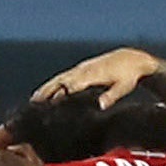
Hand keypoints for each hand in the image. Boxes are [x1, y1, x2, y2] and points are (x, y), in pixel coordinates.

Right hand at [34, 47, 160, 109]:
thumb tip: (101, 105)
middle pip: (61, 81)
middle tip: (34, 103)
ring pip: (60, 78)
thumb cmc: (129, 76)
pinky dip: (53, 84)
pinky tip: (47, 91)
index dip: (60, 95)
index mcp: (92, 75)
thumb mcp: (124, 87)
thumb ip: (112, 96)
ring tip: (34, 99)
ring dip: (46, 88)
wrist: (131, 59)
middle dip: (47, 91)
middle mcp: (84, 70)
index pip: (72, 86)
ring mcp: (82, 69)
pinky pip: (64, 77)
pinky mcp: (82, 69)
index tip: (49, 106)